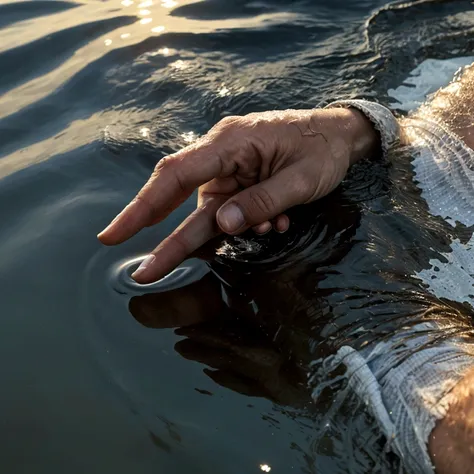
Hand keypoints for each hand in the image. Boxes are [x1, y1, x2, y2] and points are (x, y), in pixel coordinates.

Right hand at [98, 107, 377, 282]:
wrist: (340, 135)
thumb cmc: (322, 148)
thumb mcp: (301, 179)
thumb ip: (261, 202)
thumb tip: (222, 226)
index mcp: (230, 143)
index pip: (175, 175)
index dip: (142, 206)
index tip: (116, 234)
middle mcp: (222, 157)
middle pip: (181, 199)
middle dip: (168, 238)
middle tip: (145, 272)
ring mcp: (231, 172)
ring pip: (213, 213)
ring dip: (236, 230)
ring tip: (274, 224)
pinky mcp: (240, 184)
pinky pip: (233, 212)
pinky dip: (251, 224)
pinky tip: (279, 220)